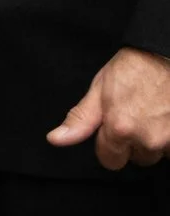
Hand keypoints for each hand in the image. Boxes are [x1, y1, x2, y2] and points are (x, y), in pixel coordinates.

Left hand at [48, 47, 169, 169]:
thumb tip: (56, 139)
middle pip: (136, 158)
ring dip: (154, 139)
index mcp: (120, 129)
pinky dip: (169, 135)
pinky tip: (165, 116)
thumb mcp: (99, 89)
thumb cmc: (134, 68)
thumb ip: (80, 120)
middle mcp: (148, 139)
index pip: (110, 160)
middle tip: (135, 116)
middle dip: (133, 142)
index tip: (112, 128)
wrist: (165, 54)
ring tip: (152, 114)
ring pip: (157, 153)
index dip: (108, 145)